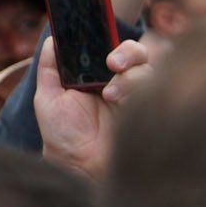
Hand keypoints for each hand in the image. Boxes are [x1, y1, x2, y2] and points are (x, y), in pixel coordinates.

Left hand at [35, 38, 151, 180]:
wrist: (80, 168)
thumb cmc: (63, 137)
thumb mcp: (48, 97)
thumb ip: (50, 67)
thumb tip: (54, 38)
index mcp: (98, 77)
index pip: (112, 48)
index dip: (111, 41)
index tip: (100, 48)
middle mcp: (121, 85)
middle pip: (138, 55)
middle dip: (129, 53)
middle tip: (112, 64)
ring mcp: (138, 100)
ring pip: (149, 71)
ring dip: (129, 78)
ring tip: (110, 96)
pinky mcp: (150, 114)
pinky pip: (156, 93)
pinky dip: (139, 93)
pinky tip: (122, 106)